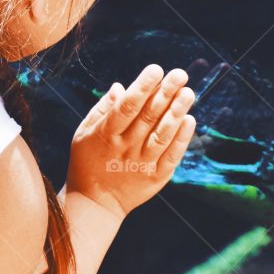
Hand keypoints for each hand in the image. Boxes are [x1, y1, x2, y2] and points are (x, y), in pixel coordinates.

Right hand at [65, 63, 196, 219]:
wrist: (94, 204)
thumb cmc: (86, 162)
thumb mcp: (84, 133)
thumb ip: (103, 110)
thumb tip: (121, 86)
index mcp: (106, 134)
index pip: (127, 106)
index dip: (143, 87)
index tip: (156, 69)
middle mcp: (125, 148)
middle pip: (148, 117)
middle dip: (165, 93)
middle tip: (180, 74)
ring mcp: (141, 164)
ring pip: (162, 135)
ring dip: (176, 112)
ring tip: (188, 92)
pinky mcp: (155, 178)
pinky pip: (171, 156)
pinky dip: (181, 138)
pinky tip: (189, 120)